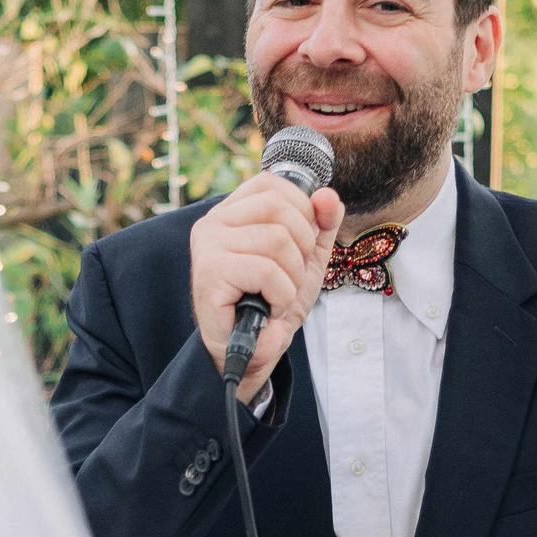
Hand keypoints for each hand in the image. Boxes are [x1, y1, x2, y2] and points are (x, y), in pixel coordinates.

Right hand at [190, 173, 344, 400]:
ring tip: (276, 295)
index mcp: (232, 212)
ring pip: (278, 240)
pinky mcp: (210, 273)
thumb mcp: (307, 258)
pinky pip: (268, 271)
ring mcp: (209, 246)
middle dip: (301, 248)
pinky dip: (280, 295)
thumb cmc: (271, 303)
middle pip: (280, 208)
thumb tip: (328, 194)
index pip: (273, 184)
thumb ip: (321, 223)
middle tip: (287, 278)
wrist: (250, 352)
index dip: (300, 209)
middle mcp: (214, 222)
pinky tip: (268, 307)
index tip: (300, 244)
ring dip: (291, 278)